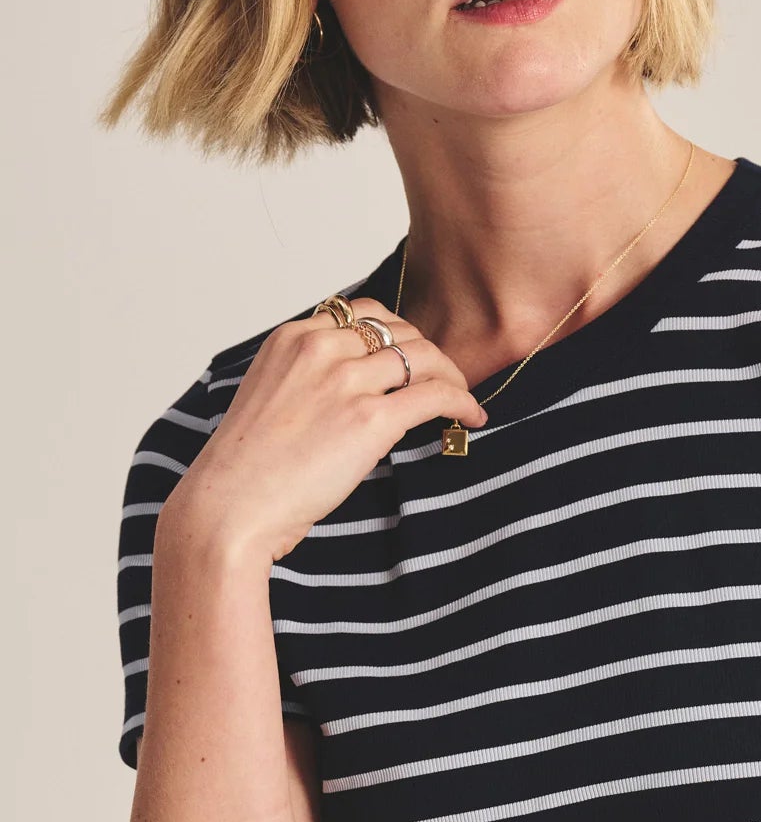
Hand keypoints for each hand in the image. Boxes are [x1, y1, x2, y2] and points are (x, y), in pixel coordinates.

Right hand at [170, 298, 487, 563]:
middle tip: (443, 378)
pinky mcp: (369, 419)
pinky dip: (461, 403)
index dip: (396, 333)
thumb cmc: (245, 468)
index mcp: (292, 339)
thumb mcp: (268, 397)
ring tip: (461, 398)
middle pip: (399, 331)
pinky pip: (435, 395)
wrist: (229, 507)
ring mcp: (346, 382)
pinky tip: (470, 417)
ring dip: (451, 376)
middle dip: (428, 353)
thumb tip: (352, 386)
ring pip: (423, 357)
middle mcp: (320, 350)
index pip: (362, 314)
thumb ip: (306, 378)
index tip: (409, 355)